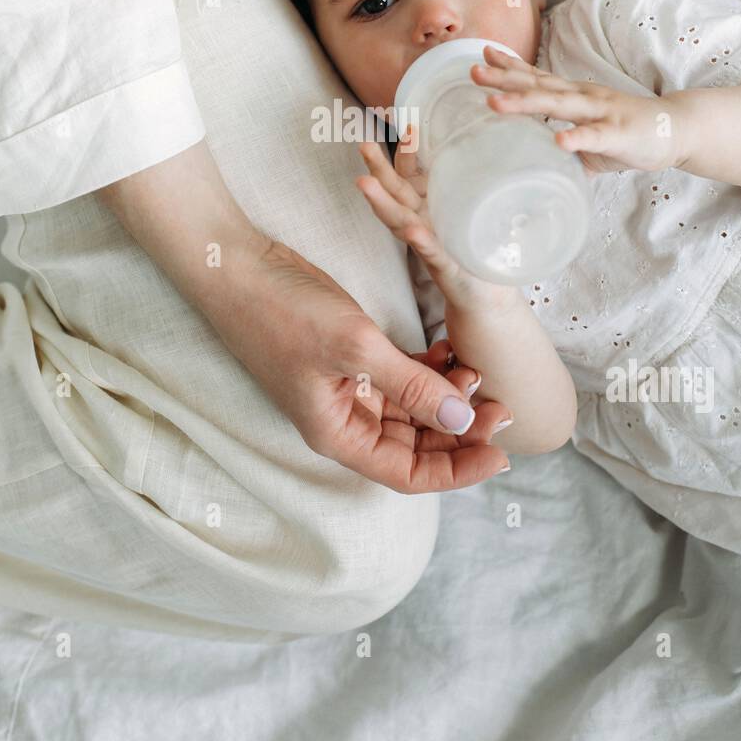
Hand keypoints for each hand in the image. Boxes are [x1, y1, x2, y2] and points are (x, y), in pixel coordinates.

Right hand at [216, 235, 513, 493]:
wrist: (238, 267)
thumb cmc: (283, 311)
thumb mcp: (355, 347)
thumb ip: (412, 387)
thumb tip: (463, 422)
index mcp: (338, 433)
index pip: (408, 473)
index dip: (457, 470)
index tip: (500, 453)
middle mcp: (345, 418)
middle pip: (416, 445)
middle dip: (460, 430)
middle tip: (502, 405)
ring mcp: (348, 387)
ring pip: (412, 409)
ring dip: (447, 396)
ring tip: (478, 371)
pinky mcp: (352, 357)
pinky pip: (401, 376)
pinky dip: (428, 369)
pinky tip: (448, 352)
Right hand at [356, 131, 516, 313]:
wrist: (483, 293)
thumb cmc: (472, 247)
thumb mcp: (469, 209)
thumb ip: (469, 184)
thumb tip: (491, 144)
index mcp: (423, 206)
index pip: (408, 174)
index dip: (404, 151)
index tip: (408, 124)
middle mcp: (418, 222)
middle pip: (394, 191)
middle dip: (377, 168)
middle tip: (363, 145)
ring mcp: (426, 243)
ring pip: (398, 219)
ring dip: (381, 201)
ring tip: (364, 182)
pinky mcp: (443, 265)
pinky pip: (429, 251)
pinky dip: (419, 239)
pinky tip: (411, 229)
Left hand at [469, 44, 684, 175]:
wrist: (675, 130)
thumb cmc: (627, 133)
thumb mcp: (586, 136)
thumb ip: (560, 146)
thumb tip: (533, 165)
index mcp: (574, 95)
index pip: (537, 77)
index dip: (509, 67)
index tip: (481, 55)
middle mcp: (582, 97)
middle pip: (538, 86)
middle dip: (504, 79)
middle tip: (473, 72)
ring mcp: (600, 113)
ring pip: (558, 105)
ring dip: (526, 103)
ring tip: (495, 103)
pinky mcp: (618, 134)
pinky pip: (595, 137)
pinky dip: (577, 138)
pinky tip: (559, 141)